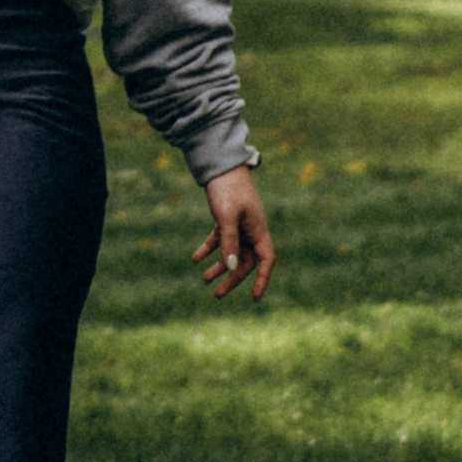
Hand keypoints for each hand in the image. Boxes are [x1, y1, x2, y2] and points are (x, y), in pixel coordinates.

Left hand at [193, 165, 273, 302]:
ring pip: (231, 252)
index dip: (262, 279)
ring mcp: (239, 225)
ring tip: (204, 279)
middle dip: (232, 278)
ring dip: (218, 266)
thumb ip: (229, 241)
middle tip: (216, 294)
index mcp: (259, 230)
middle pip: (245, 261)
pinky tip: (195, 259)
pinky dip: (208, 249)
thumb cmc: (227, 188)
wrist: (220, 164)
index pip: (266, 260)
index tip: (254, 297)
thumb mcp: (227, 216)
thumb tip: (230, 267)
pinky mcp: (226, 218)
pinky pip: (219, 239)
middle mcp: (251, 230)